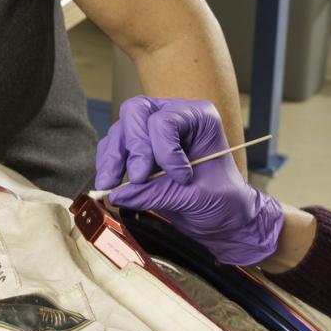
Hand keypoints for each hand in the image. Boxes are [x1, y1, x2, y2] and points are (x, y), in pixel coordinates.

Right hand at [94, 96, 282, 264]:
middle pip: (135, 113)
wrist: (223, 218)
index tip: (179, 178)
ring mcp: (152, 132)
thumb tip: (120, 193)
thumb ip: (156, 193)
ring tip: (111, 185)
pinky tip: (110, 185)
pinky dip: (108, 166)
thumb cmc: (223, 200)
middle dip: (134, 148)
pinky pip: (112, 149)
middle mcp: (172, 116)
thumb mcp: (195, 197)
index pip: (166, 119)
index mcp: (198, 117)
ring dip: (113, 159)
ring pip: (120, 131)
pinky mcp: (138, 151)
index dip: (164, 150)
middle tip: (138, 178)